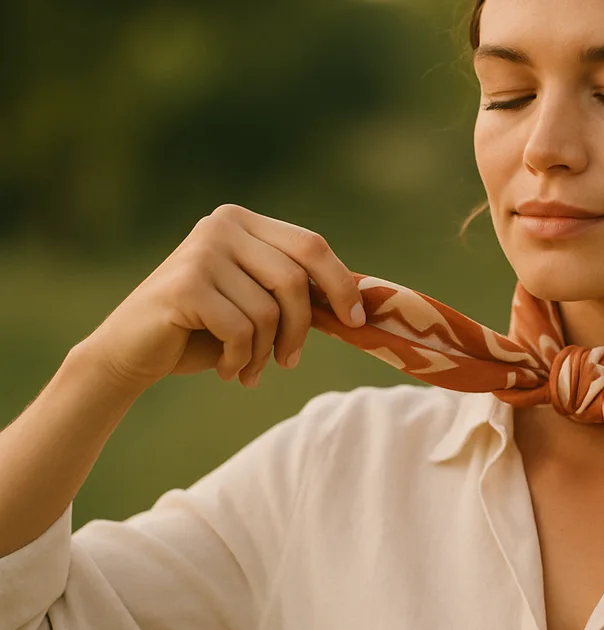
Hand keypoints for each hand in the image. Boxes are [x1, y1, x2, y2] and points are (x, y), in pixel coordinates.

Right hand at [77, 204, 366, 392]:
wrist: (130, 352)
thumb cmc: (203, 330)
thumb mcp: (256, 304)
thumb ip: (295, 293)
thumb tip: (360, 303)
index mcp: (244, 222)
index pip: (311, 245)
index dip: (341, 284)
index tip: (356, 321)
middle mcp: (222, 226)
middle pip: (295, 279)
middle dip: (302, 328)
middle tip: (291, 362)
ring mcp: (201, 251)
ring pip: (269, 311)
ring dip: (266, 352)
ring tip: (250, 368)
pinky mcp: (185, 284)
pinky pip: (241, 329)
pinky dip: (242, 359)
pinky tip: (228, 369)